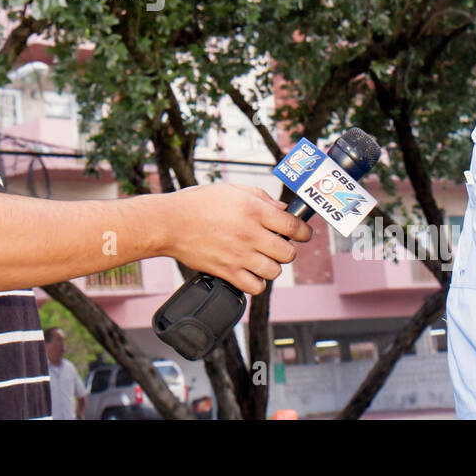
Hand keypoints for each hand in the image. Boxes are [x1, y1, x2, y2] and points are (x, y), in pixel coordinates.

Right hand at [163, 183, 311, 295]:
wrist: (170, 222)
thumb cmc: (199, 203)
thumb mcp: (233, 189)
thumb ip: (261, 198)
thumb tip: (283, 210)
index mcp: (254, 211)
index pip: (294, 226)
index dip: (304, 232)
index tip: (304, 234)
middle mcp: (250, 234)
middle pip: (288, 253)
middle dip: (287, 249)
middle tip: (277, 245)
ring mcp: (239, 255)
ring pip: (274, 271)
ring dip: (272, 265)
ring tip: (262, 258)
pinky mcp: (227, 272)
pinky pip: (255, 286)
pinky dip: (256, 281)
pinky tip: (250, 271)